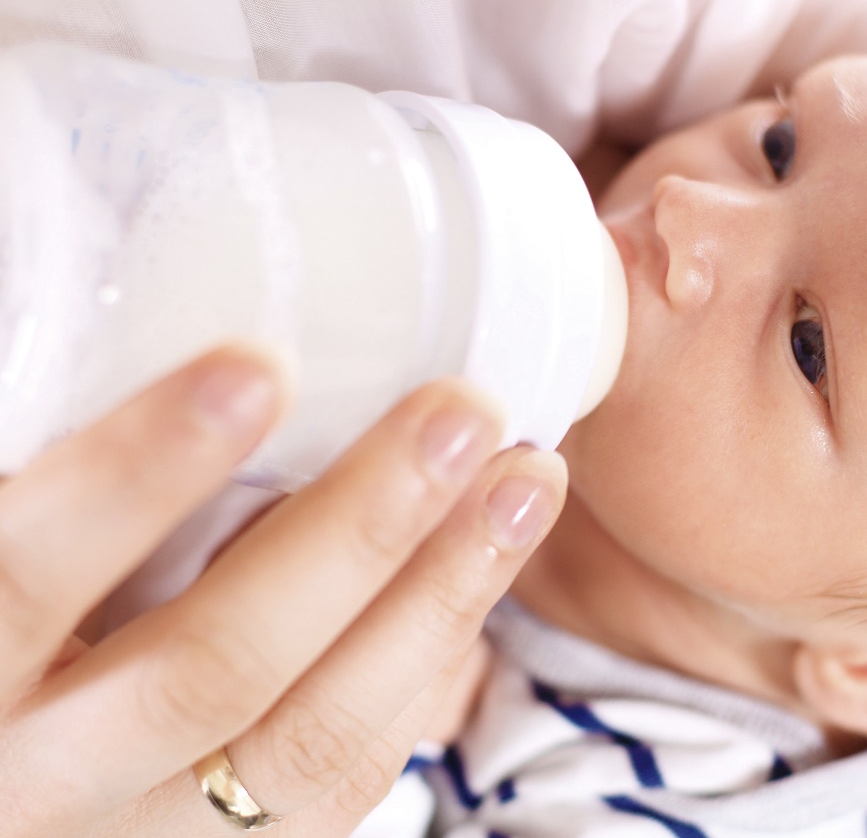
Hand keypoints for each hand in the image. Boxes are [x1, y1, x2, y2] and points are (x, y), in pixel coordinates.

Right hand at [0, 346, 565, 835]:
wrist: (15, 781)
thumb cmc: (17, 617)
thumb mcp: (14, 546)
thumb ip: (54, 482)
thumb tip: (214, 365)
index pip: (25, 579)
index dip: (140, 474)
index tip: (258, 366)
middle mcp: (43, 782)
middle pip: (213, 669)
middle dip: (359, 533)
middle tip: (462, 414)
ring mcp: (146, 836)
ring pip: (316, 742)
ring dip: (440, 599)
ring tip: (525, 480)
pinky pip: (347, 779)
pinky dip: (422, 666)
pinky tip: (476, 568)